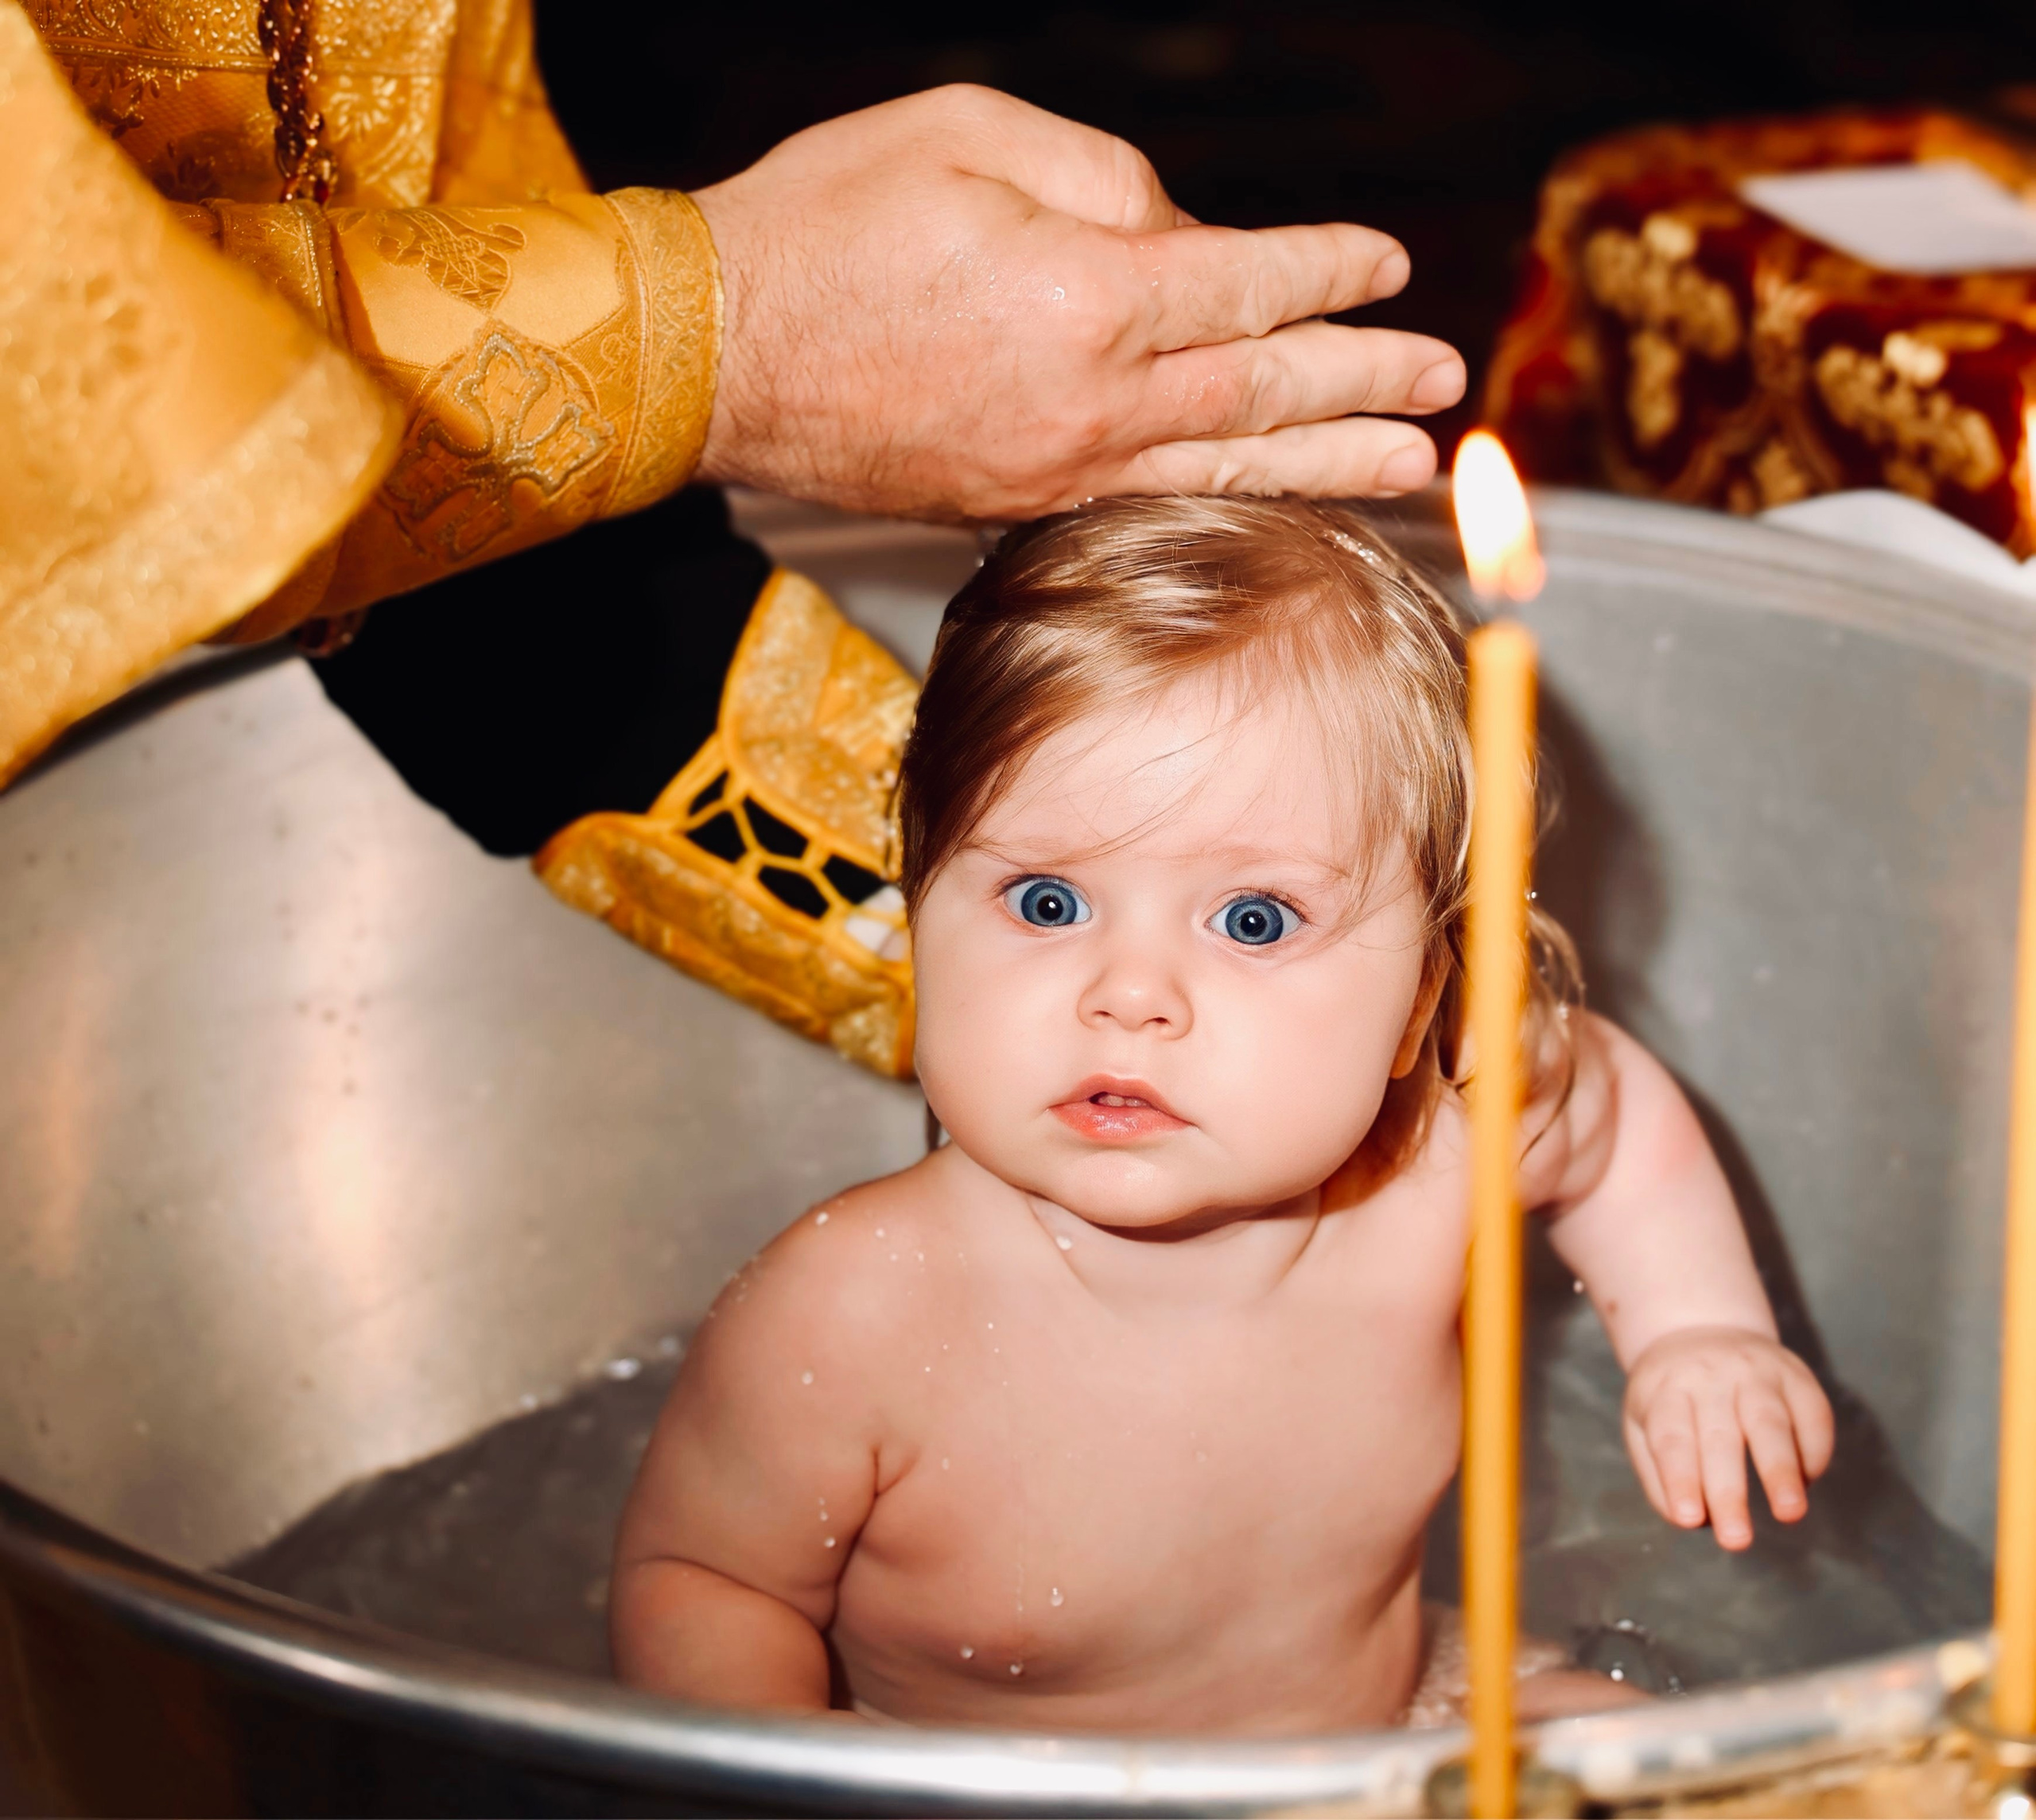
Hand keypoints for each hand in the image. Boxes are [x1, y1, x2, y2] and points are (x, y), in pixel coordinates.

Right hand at [692, 85, 1463, 519]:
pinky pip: (1150, 502)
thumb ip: (1101, 176)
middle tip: (1443, 385)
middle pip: (1261, 392)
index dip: (1328, 270)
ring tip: (1410, 472)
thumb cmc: (826, 224)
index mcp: (1087, 296)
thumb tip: (1182, 231)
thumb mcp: (965, 131)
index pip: (1247, 284)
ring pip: (1223, 467)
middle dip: (1363, 384)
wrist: (712, 355)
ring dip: (1327, 467)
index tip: (1387, 263)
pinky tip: (1276, 499)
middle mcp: (1089, 401)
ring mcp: (1054, 470)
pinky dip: (1230, 499)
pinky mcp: (1014, 505)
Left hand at [1621, 1325, 1833, 1550]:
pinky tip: (1807, 1481)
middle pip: (1720, 1437)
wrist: (1700, 1328)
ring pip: (1770, 1422)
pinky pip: (1813, 1414)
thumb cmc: (1669, 1397)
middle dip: (1729, 1492)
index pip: (1672, 1438)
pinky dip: (1813, 1452)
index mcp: (1666, 1390)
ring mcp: (1756, 1371)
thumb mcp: (1643, 1424)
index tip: (1687, 1519)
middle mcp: (1711, 1377)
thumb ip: (1659, 1475)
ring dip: (1781, 1471)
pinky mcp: (1796, 1373)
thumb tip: (1692, 1522)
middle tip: (1737, 1540)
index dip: (1680, 1480)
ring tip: (1790, 1513)